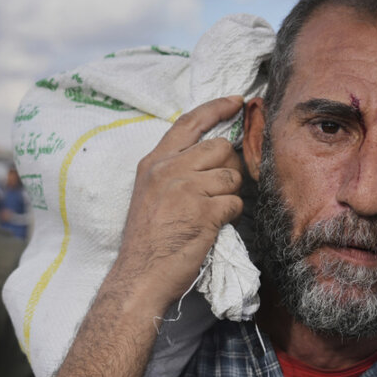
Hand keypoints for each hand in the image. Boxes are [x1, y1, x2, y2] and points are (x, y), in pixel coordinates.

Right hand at [108, 96, 244, 310]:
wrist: (140, 275)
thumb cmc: (147, 239)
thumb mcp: (150, 192)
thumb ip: (174, 169)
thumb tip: (212, 156)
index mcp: (153, 162)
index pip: (189, 122)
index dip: (216, 107)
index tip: (237, 101)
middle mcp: (168, 169)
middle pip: (220, 147)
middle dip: (230, 166)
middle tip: (221, 189)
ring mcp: (186, 189)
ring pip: (232, 175)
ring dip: (230, 194)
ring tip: (214, 212)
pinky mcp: (204, 212)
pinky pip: (234, 202)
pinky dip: (232, 216)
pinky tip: (214, 227)